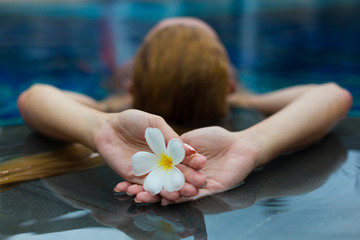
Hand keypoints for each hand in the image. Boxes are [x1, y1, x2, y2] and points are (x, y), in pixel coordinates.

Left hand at [93, 109, 206, 199]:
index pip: (184, 158)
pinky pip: (146, 187)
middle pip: (177, 174)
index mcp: (168, 149)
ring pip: (164, 183)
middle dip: (189, 179)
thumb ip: (170, 136)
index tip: (204, 165)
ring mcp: (148, 171)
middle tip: (200, 184)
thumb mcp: (154, 124)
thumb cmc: (131, 121)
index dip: (194, 162)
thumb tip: (189, 149)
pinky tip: (165, 197)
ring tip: (185, 194)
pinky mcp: (135, 178)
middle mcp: (160, 163)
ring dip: (175, 189)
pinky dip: (155, 192)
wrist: (107, 127)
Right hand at [119, 126, 258, 204]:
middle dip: (144, 188)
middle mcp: (185, 176)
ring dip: (155, 195)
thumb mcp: (192, 138)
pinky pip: (192, 198)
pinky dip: (177, 199)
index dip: (142, 176)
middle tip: (126, 190)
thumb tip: (158, 149)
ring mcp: (196, 185)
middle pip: (162, 184)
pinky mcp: (210, 190)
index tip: (125, 179)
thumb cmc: (218, 137)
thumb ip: (176, 143)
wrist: (242, 146)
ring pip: (173, 192)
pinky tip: (162, 200)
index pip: (157, 172)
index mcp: (179, 164)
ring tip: (137, 196)